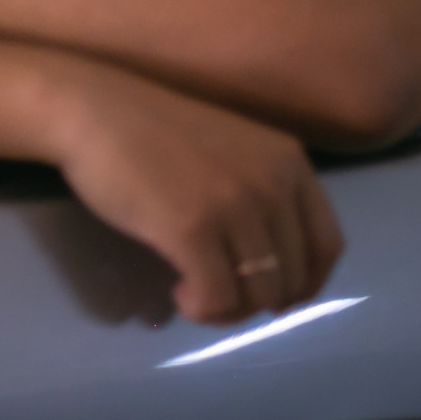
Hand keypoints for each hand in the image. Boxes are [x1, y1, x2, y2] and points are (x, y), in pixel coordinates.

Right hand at [45, 61, 343, 323]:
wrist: (92, 110)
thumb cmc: (152, 130)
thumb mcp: (231, 150)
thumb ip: (261, 192)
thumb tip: (271, 267)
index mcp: (289, 161)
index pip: (328, 243)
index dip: (306, 283)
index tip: (275, 295)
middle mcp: (272, 182)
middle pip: (293, 277)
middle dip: (259, 301)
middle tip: (220, 296)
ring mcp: (233, 205)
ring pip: (258, 294)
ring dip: (228, 309)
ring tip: (195, 293)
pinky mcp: (191, 228)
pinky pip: (216, 297)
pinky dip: (202, 308)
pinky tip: (178, 294)